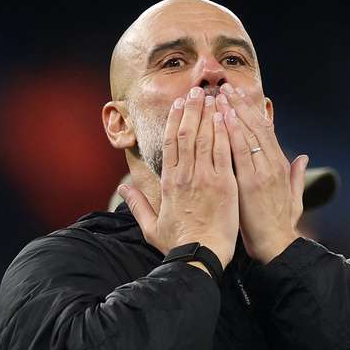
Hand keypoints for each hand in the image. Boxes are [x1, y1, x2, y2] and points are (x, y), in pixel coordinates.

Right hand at [118, 88, 238, 267]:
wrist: (200, 257)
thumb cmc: (177, 246)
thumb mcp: (151, 227)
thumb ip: (137, 205)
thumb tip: (122, 188)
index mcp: (168, 182)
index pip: (170, 143)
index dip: (174, 120)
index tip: (179, 104)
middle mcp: (186, 175)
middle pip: (187, 133)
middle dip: (192, 109)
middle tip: (197, 91)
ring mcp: (206, 177)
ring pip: (205, 137)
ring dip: (209, 114)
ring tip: (213, 96)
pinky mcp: (225, 183)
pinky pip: (223, 151)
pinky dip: (224, 131)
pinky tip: (226, 116)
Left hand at [216, 84, 307, 263]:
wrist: (277, 246)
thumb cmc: (280, 226)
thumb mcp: (294, 198)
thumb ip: (298, 176)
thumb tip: (304, 157)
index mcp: (280, 167)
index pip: (266, 131)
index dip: (252, 111)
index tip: (240, 96)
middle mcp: (273, 165)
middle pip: (256, 126)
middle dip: (240, 105)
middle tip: (225, 87)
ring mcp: (262, 172)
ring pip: (248, 133)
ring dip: (233, 112)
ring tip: (219, 95)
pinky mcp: (251, 182)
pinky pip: (239, 151)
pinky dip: (232, 131)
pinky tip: (222, 117)